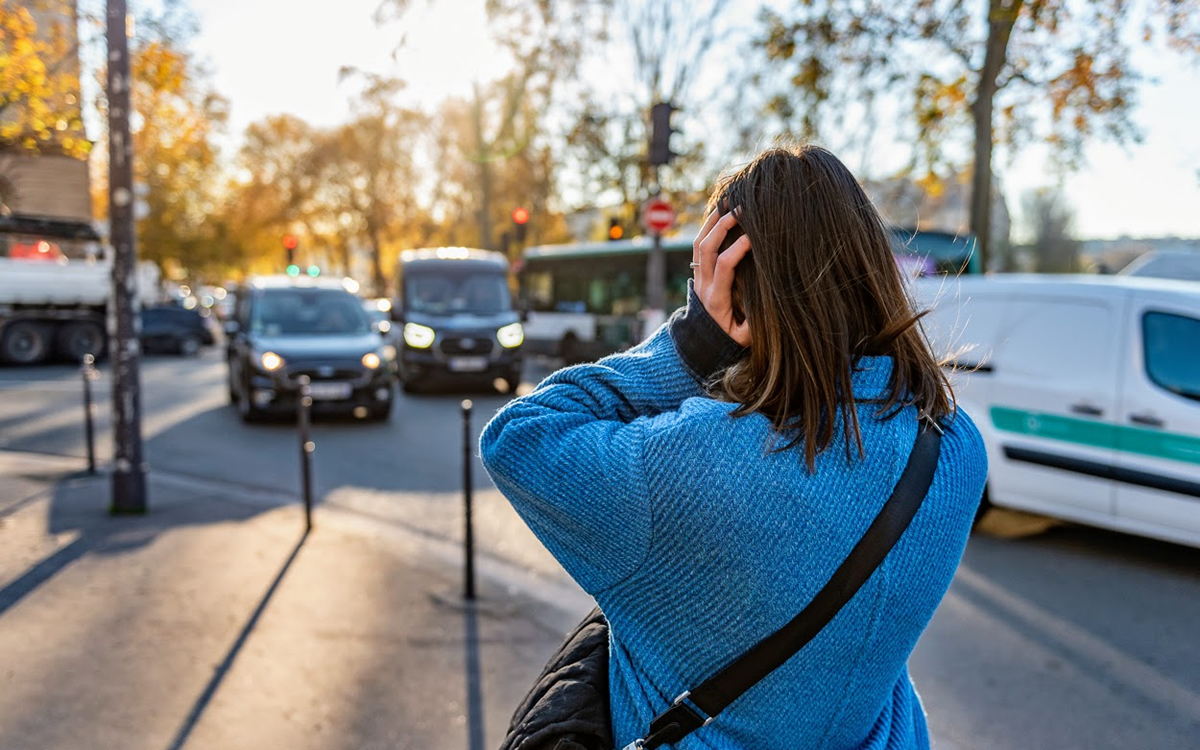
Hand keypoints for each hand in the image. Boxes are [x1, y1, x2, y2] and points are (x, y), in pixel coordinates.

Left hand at [693, 210, 751, 346]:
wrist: (699, 342)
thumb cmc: (727, 339)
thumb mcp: (743, 340)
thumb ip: (755, 327)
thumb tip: (773, 313)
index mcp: (716, 298)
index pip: (724, 266)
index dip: (738, 248)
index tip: (754, 237)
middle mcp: (703, 284)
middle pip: (706, 248)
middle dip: (722, 226)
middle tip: (741, 210)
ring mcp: (698, 276)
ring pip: (699, 243)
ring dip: (712, 222)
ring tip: (728, 203)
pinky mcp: (698, 272)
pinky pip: (698, 245)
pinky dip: (707, 227)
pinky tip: (719, 213)